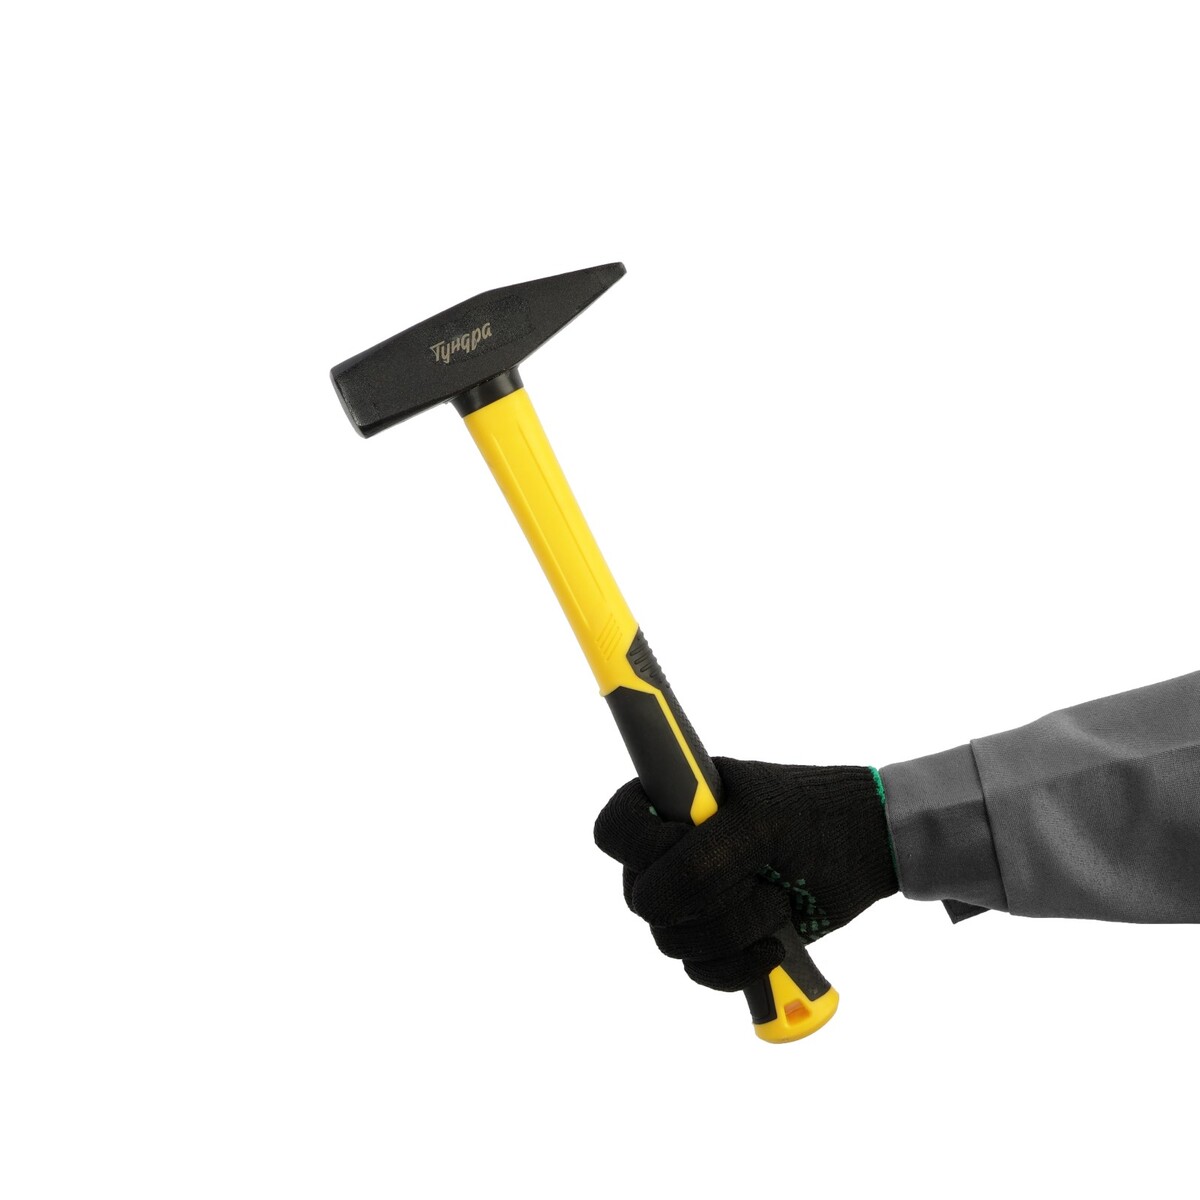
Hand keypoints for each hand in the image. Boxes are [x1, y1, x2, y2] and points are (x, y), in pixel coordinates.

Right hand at [594, 757, 897, 990]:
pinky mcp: (718, 938)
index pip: (615, 830)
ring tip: (778, 901)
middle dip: (706, 898)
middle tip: (756, 874)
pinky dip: (738, 966)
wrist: (867, 848)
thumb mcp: (760, 825)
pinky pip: (700, 971)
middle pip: (641, 898)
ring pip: (671, 941)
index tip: (691, 842)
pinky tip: (776, 943)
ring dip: (732, 930)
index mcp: (670, 801)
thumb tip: (654, 906)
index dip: (643, 848)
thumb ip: (703, 860)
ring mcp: (693, 897)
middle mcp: (670, 850)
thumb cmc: (814, 817)